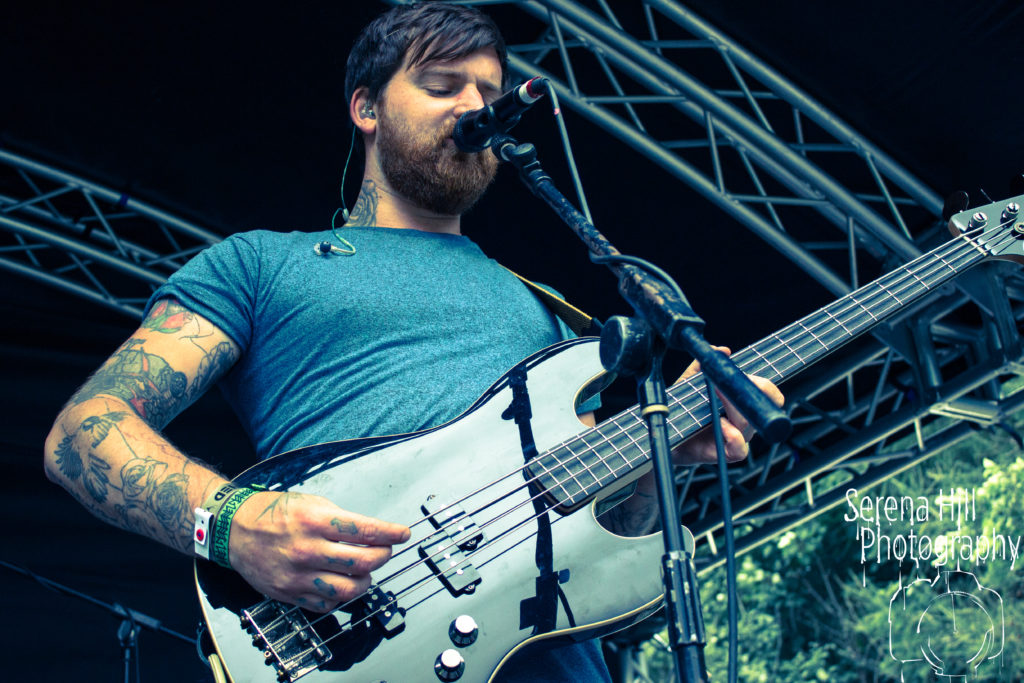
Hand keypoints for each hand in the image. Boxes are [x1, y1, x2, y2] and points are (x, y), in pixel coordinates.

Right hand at [227, 490, 410, 611]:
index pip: (366, 530)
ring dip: (366, 581)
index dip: (391, 533)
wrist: (232, 530)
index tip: (403, 534)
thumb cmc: (271, 513)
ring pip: (348, 590)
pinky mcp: (289, 593)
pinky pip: (326, 604)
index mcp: (314, 520)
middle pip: (363, 562)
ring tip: (366, 571)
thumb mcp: (309, 502)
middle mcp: (307, 549)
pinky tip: (342, 584)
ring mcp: (298, 575)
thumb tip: (370, 532)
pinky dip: (341, 597)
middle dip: (383, 556)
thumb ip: (340, 518)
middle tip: (385, 551)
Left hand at [671, 347, 783, 464]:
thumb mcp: (688, 383)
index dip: (768, 390)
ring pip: (748, 427)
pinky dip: (735, 439)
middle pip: (760, 409)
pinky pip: (740, 450)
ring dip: (734, 411)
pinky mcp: (723, 454)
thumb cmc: (681, 409)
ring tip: (716, 399)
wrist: (663, 435)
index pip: (767, 397)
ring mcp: (734, 439)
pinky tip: (723, 427)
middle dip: (747, 394)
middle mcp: (742, 422)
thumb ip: (701, 366)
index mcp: (739, 404)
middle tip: (724, 385)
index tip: (753, 380)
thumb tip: (722, 350)